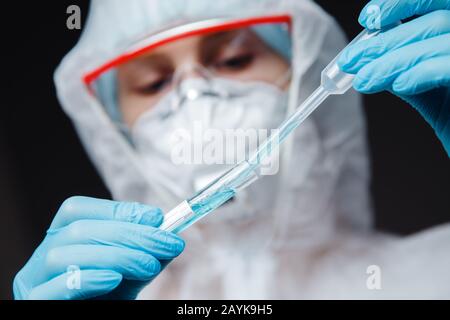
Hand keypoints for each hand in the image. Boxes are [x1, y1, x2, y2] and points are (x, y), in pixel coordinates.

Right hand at [13, 196, 184, 299]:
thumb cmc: (108, 297)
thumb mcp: (130, 271)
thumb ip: (145, 251)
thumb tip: (167, 230)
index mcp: (60, 238)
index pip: (78, 210)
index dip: (118, 210)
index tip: (157, 218)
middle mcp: (42, 255)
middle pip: (78, 230)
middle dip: (130, 234)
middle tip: (167, 243)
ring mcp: (33, 280)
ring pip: (64, 256)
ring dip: (116, 256)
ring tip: (150, 265)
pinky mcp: (34, 302)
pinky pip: (53, 288)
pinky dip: (87, 279)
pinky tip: (115, 279)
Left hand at [338, 0, 449, 155]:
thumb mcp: (430, 90)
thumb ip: (407, 68)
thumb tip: (370, 57)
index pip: (436, 2)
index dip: (400, 4)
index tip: (369, 19)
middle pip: (433, 21)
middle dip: (384, 42)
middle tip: (351, 62)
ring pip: (437, 36)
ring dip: (391, 60)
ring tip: (364, 80)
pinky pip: (449, 66)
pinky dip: (420, 71)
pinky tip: (399, 85)